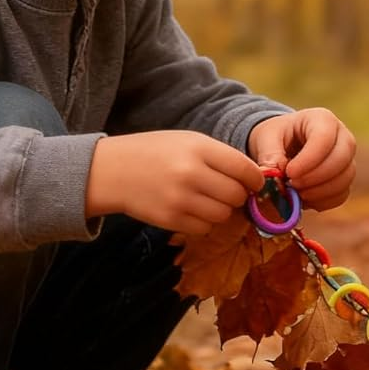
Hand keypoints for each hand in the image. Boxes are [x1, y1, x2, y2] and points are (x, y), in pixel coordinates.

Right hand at [85, 131, 264, 235]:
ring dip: (221, 210)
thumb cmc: (155, 152)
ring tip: (207, 199)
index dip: (255, 179)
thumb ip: (220, 157)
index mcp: (199, 149)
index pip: (244, 169)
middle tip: (227, 191)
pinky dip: (204, 222)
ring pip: (223, 215)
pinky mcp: (170, 220)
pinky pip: (204, 228)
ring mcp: (180, 199)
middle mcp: (191, 174)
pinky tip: (192, 209)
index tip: (254, 182)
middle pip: (236, 195)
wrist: (113, 170)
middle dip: (237, 196)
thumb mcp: (188, 141)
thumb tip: (254, 179)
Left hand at [247, 108, 356, 211]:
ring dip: (319, 191)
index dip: (309, 160)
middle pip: (342, 158)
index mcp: (322, 119)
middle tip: (292, 185)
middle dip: (316, 177)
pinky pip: (341, 194)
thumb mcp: (266, 139)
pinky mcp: (345, 179)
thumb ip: (269, 156)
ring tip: (295, 193)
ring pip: (345, 178)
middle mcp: (342, 136)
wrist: (283, 145)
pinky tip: (303, 198)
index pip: (325, 138)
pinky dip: (322, 201)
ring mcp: (347, 159)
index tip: (289, 173)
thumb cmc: (275, 137)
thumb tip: (274, 178)